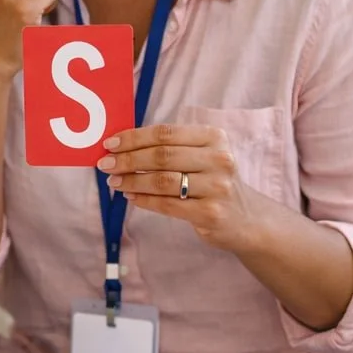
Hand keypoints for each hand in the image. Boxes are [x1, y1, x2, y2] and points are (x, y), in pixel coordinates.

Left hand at [97, 124, 268, 252]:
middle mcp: (219, 159)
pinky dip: (144, 200)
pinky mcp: (211, 213)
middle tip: (105, 164)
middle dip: (127, 159)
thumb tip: (121, 146)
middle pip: (161, 156)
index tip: (109, 144)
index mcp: (214, 137)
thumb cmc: (213, 182)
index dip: (133, 137)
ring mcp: (217, 187)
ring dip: (131, 180)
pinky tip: (130, 196)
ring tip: (113, 181)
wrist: (247, 219)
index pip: (165, 133)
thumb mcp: (202, 156)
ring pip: (162, 180)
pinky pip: (167, 204)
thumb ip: (170, 148)